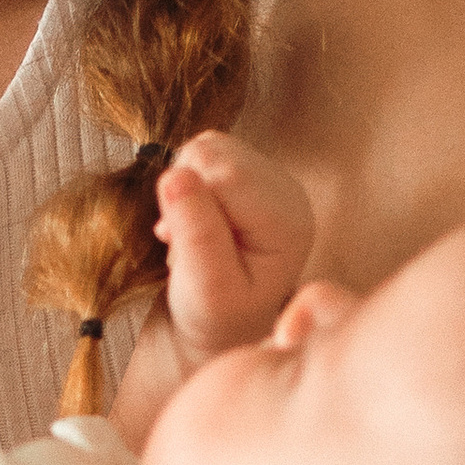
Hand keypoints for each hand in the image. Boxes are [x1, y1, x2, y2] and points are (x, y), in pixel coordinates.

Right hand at [154, 135, 315, 357]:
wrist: (222, 317)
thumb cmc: (216, 312)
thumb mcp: (207, 291)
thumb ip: (196, 236)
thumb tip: (175, 175)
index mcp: (288, 223)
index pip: (226, 179)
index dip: (187, 205)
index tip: (178, 246)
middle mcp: (287, 191)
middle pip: (215, 155)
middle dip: (185, 195)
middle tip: (184, 242)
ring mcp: (270, 175)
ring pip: (206, 147)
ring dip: (183, 188)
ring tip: (190, 233)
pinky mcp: (248, 166)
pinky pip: (201, 150)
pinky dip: (186, 180)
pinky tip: (194, 217)